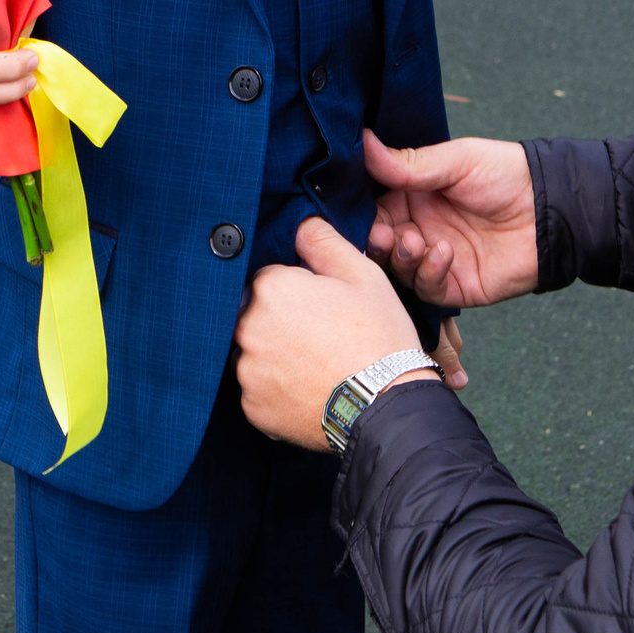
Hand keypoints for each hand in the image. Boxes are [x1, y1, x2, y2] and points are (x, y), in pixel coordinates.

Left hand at [235, 219, 442, 451]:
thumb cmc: (378, 337)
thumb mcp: (362, 275)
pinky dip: (278, 391)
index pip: (271, 279)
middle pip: (257, 316)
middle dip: (283, 322)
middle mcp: (247, 328)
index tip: (323, 307)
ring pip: (257, 354)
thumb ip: (324, 242)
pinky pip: (259, 392)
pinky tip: (309, 389)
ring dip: (278, 356)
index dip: (299, 291)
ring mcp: (248, 372)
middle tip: (323, 339)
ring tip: (317, 367)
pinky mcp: (252, 408)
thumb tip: (301, 224)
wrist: (386, 407)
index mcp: (270, 289)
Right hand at [364, 133, 538, 306]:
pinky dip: (429, 273)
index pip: (375, 209)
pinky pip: (427, 288)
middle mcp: (421, 229)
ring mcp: (436, 259)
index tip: (357, 214)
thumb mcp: (457, 161)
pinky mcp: (455, 286)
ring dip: (401, 257)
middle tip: (383, 235)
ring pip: (398, 269)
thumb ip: (409, 163)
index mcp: (415, 198)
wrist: (551, 208)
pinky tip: (444, 253)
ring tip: (416, 242)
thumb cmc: (507, 175)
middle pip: (380, 244)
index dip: (364, 215)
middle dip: (377, 241)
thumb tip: (364, 142)